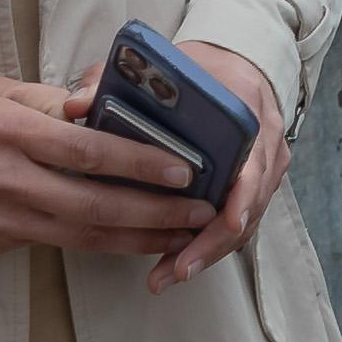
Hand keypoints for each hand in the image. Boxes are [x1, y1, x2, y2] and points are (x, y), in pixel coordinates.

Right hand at [0, 74, 206, 261]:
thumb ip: (47, 101)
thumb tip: (99, 107)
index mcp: (11, 130)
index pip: (89, 150)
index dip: (141, 162)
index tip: (184, 167)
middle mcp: (10, 177)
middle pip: (96, 203)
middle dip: (157, 211)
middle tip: (202, 211)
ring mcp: (4, 216)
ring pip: (84, 235)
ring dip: (139, 238)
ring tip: (183, 236)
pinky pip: (61, 244)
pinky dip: (103, 246)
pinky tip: (134, 243)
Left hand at [136, 41, 288, 294]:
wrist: (235, 69)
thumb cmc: (196, 71)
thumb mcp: (158, 66)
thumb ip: (114, 79)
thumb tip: (74, 104)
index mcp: (248, 108)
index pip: (254, 158)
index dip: (242, 194)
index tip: (223, 220)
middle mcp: (266, 142)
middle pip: (250, 202)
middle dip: (215, 241)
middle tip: (180, 269)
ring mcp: (267, 167)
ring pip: (245, 220)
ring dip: (209, 251)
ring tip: (169, 275)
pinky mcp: (256, 186)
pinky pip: (238, 222)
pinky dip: (209, 244)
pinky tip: (176, 264)